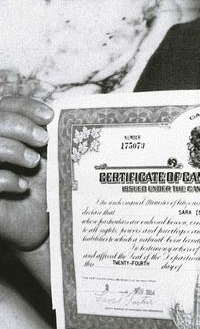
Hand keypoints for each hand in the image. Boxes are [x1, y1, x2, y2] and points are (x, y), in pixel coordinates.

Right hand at [0, 95, 52, 250]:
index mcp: (7, 131)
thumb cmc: (47, 184)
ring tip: (33, 162)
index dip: (26, 107)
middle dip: (21, 126)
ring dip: (13, 149)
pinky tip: (23, 186)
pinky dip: (5, 178)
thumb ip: (52, 135)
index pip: (8, 105)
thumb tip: (64, 113)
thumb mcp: (52, 156)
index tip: (50, 116)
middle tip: (43, 140)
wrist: (41, 223)